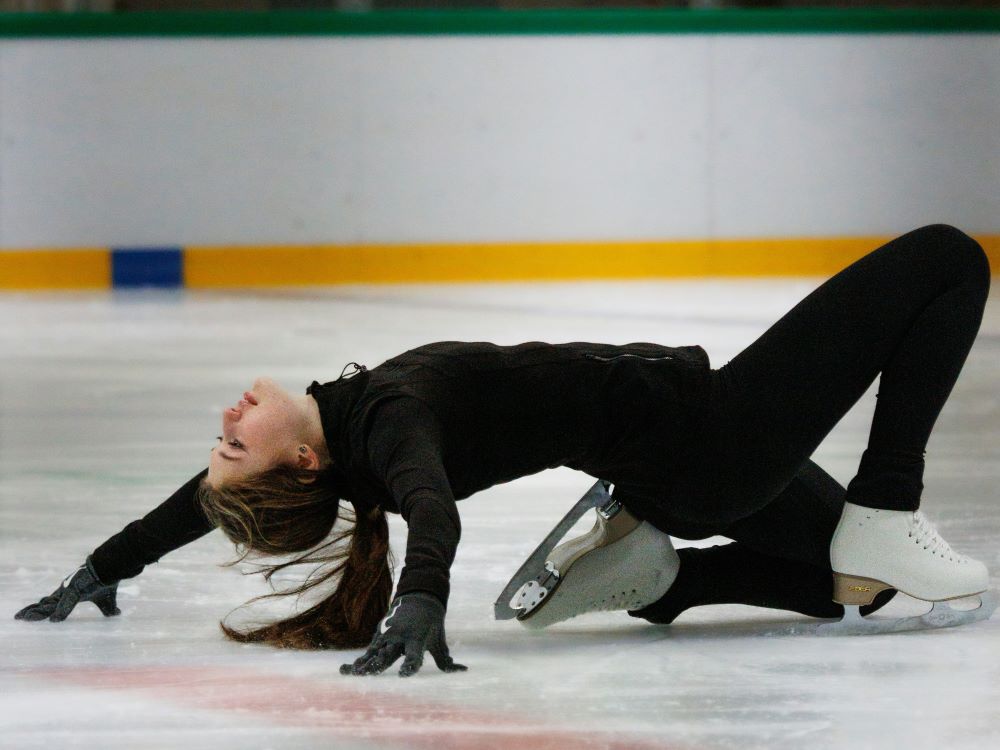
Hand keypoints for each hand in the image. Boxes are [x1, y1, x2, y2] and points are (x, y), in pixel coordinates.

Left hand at [14, 556, 119, 621]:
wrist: (112, 566)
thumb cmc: (108, 580)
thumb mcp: (107, 600)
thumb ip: (108, 609)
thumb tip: (116, 614)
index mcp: (69, 594)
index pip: (50, 604)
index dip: (39, 610)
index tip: (26, 615)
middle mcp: (65, 591)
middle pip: (45, 604)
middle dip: (32, 611)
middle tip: (18, 618)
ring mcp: (68, 589)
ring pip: (50, 604)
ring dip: (38, 613)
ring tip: (25, 618)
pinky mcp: (76, 587)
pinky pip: (67, 602)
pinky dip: (61, 611)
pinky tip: (53, 620)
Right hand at [340, 592, 466, 677]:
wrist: (419, 597)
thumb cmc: (432, 623)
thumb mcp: (439, 640)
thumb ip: (446, 660)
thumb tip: (463, 671)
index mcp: (417, 638)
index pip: (414, 655)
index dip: (410, 665)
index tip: (403, 674)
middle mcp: (400, 636)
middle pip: (389, 653)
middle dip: (379, 663)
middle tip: (368, 674)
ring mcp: (388, 635)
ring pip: (374, 652)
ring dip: (364, 664)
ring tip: (353, 674)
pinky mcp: (379, 635)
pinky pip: (368, 651)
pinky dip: (359, 661)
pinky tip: (347, 670)